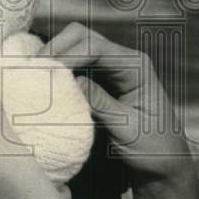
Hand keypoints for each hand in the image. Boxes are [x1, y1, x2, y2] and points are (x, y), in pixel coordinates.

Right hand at [45, 21, 194, 182]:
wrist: (164, 162)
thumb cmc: (152, 147)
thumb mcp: (126, 128)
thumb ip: (101, 104)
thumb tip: (73, 80)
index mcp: (136, 66)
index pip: (97, 48)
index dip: (69, 55)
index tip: (46, 71)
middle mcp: (125, 59)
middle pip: (84, 36)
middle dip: (58, 47)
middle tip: (35, 69)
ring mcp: (113, 66)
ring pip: (77, 45)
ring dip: (56, 55)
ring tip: (36, 74)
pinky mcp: (103, 78)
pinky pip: (78, 62)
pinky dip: (60, 67)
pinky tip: (47, 80)